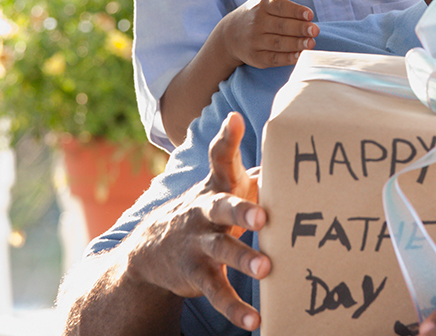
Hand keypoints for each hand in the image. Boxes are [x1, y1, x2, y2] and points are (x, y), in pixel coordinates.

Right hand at [123, 112, 270, 330]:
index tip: (235, 120)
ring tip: (267, 270)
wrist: (149, 251)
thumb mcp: (221, 186)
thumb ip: (251, 168)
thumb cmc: (205, 210)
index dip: (227, 138)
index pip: (219, 157)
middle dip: (242, 209)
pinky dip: (236, 307)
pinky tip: (256, 320)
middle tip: (263, 216)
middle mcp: (205, 212)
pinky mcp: (195, 274)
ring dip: (243, 259)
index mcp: (216, 186)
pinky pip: (217, 291)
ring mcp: (197, 244)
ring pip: (221, 251)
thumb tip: (286, 145)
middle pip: (222, 206)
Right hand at [221, 0, 318, 67]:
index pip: (280, 7)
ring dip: (295, 44)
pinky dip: (286, 58)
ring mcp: (255, 41)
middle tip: (315, 30)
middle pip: (280, 26)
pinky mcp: (256, 57)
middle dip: (299, 29)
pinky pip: (273, 58)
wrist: (230, 35)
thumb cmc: (257, 12)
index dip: (295, 11)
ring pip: (278, 43)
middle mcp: (257, 23)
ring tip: (311, 43)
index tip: (310, 14)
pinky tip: (300, 56)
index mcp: (262, 5)